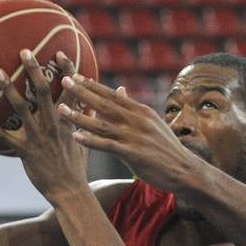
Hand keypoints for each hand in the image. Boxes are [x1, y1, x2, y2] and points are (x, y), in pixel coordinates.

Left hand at [0, 50, 88, 195]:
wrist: (69, 191)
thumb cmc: (76, 166)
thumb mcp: (88, 139)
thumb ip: (90, 118)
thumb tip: (103, 102)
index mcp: (68, 120)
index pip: (70, 90)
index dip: (66, 69)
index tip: (59, 52)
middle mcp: (53, 125)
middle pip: (43, 91)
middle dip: (33, 69)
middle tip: (24, 51)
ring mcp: (38, 137)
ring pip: (21, 108)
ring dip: (8, 89)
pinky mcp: (25, 151)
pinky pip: (5, 137)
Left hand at [57, 73, 200, 192]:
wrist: (185, 170)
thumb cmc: (165, 149)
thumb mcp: (151, 123)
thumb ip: (132, 108)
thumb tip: (119, 89)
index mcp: (140, 111)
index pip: (112, 95)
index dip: (92, 85)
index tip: (75, 75)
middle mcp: (137, 120)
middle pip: (104, 104)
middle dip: (82, 92)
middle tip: (64, 81)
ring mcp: (135, 136)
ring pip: (102, 124)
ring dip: (80, 116)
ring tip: (61, 109)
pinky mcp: (134, 154)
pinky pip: (107, 145)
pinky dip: (90, 140)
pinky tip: (75, 136)